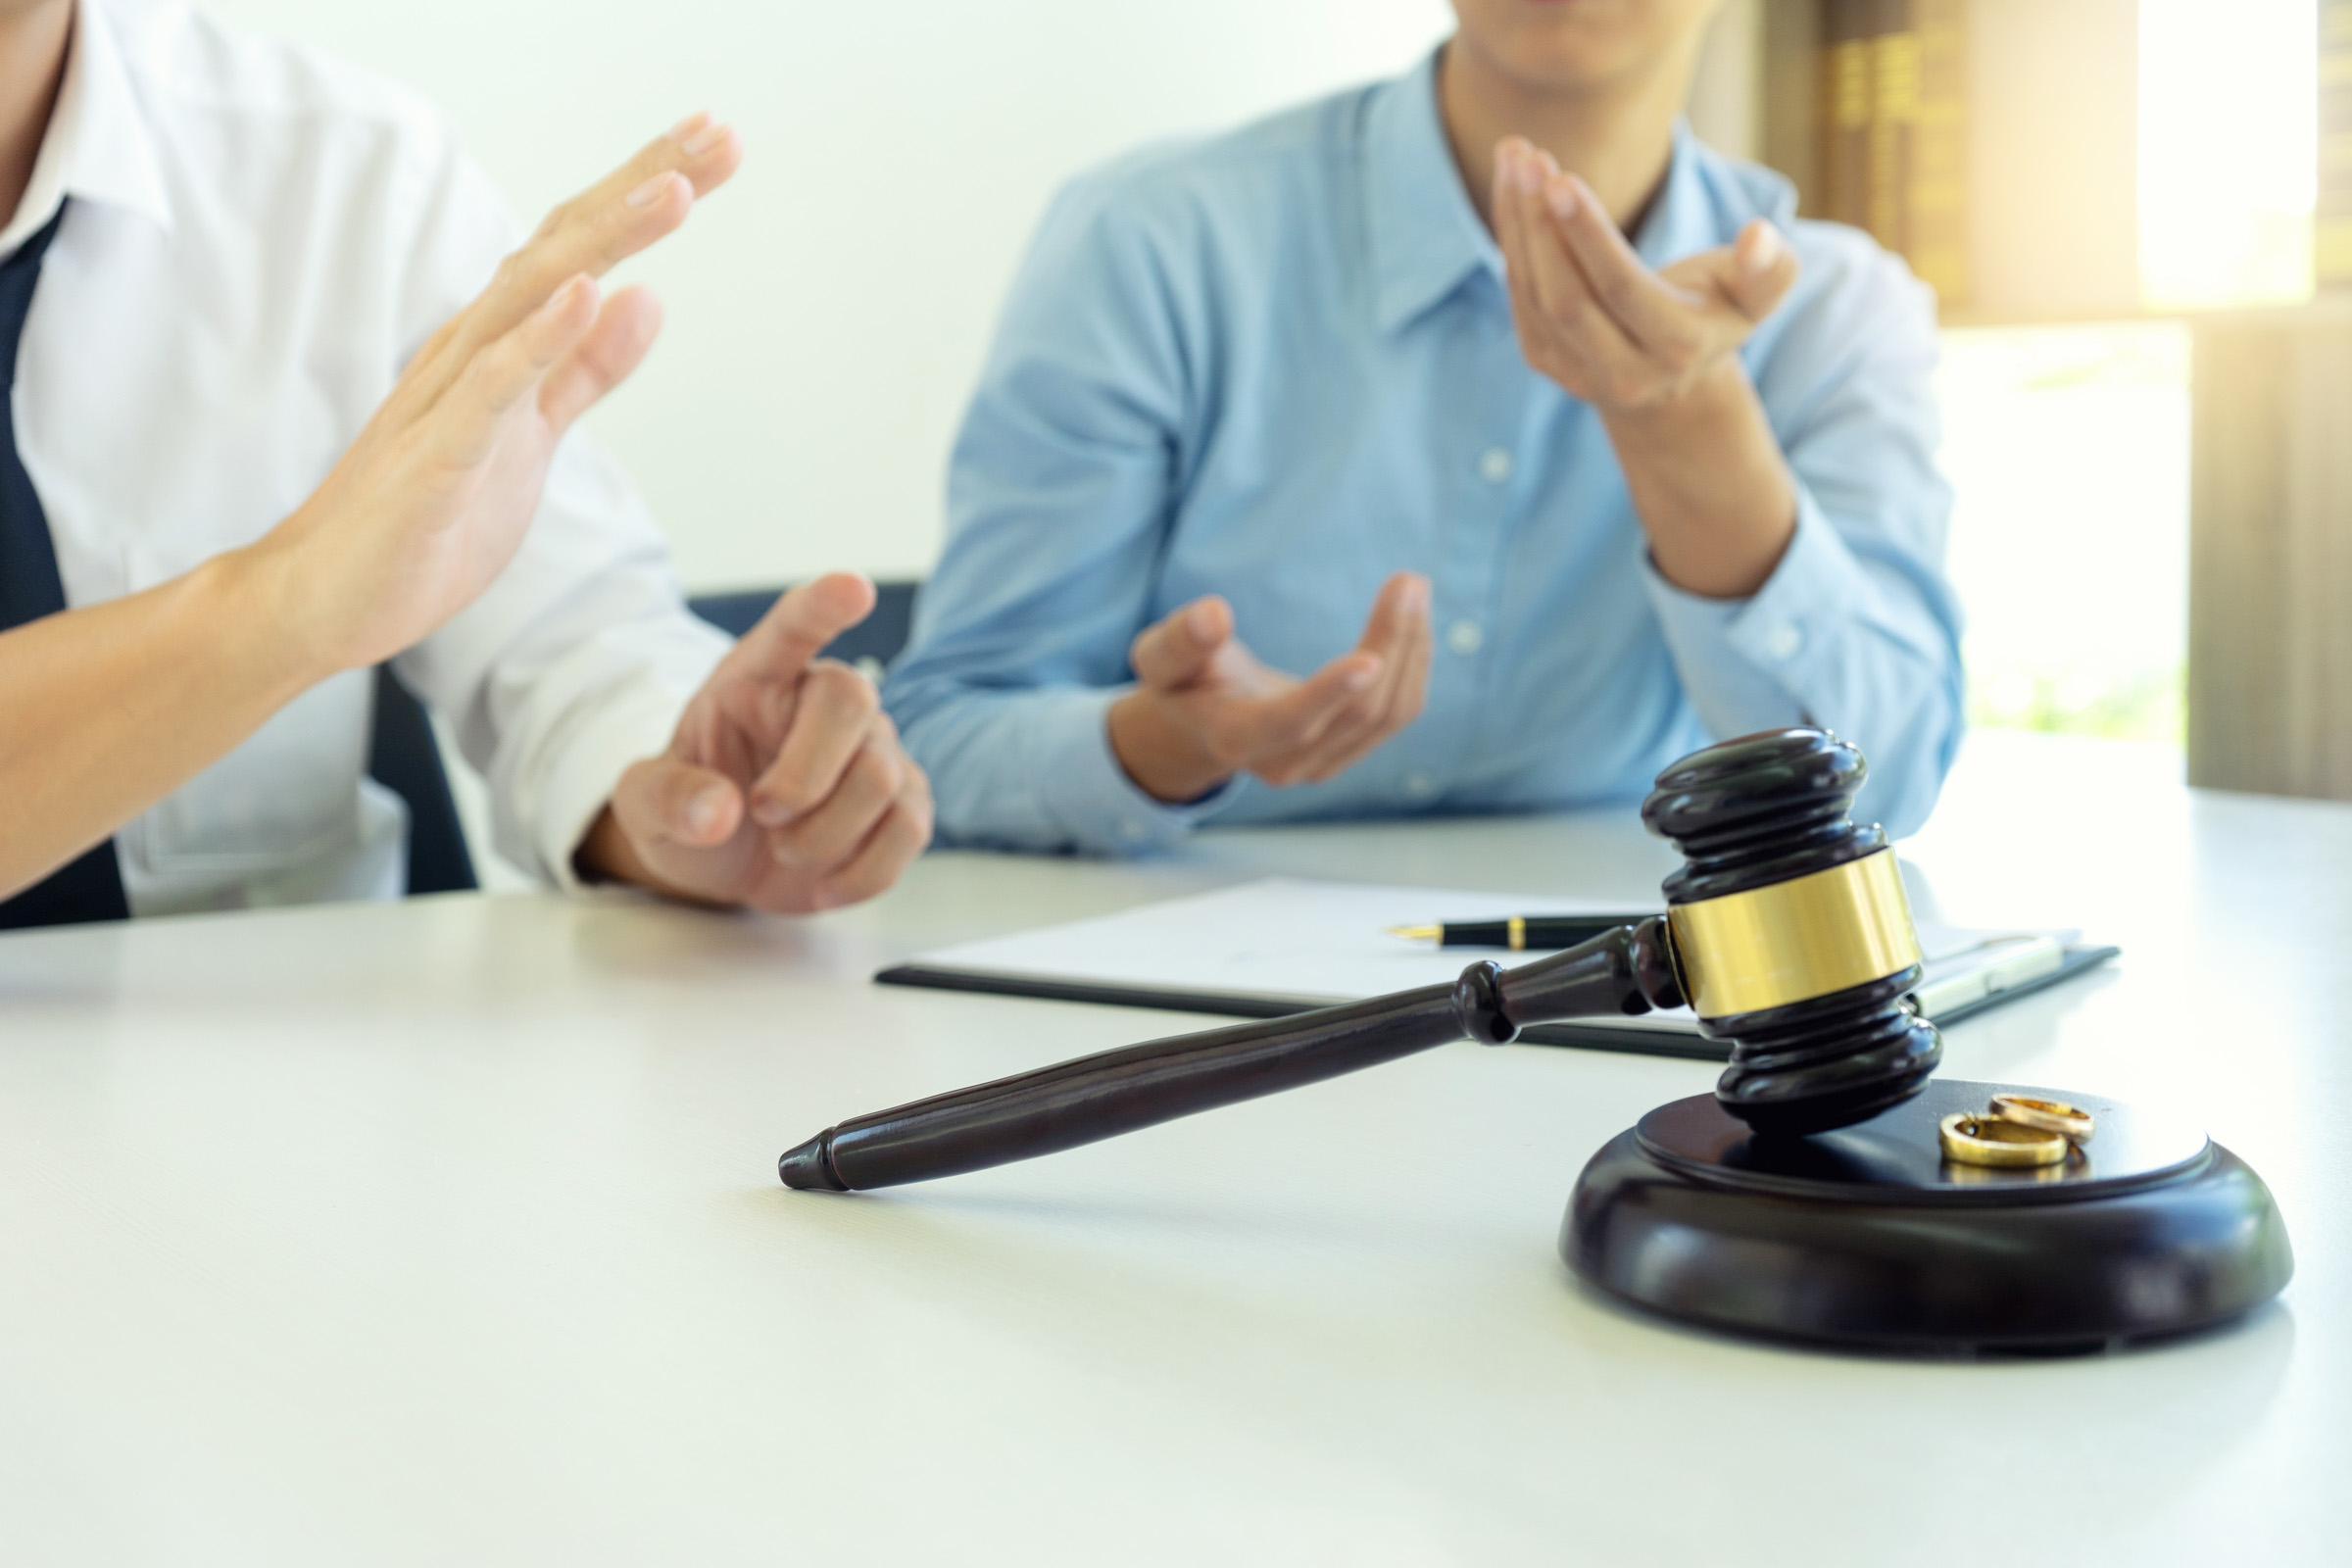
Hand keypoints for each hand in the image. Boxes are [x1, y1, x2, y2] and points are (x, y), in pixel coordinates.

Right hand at [241, 113, 744, 677]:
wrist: (327, 596)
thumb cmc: (428, 516)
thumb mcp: (531, 437)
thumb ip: (583, 370)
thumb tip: (643, 299)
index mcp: (500, 345)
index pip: (583, 251)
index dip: (646, 196)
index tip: (717, 146)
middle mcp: (472, 350)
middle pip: (565, 248)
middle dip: (640, 187)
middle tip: (716, 135)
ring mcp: (449, 399)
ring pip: (530, 298)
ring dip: (602, 241)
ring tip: (673, 191)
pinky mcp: (435, 459)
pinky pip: (490, 390)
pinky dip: (538, 340)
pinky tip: (588, 296)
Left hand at [582, 574, 934, 912]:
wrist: (724, 862)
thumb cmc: (689, 810)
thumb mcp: (645, 806)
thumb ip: (668, 799)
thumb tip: (718, 812)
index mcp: (756, 677)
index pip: (792, 628)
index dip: (823, 606)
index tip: (854, 587)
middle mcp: (822, 702)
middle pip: (852, 705)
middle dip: (806, 779)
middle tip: (764, 816)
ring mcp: (873, 750)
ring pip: (882, 779)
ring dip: (825, 835)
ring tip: (786, 849)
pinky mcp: (903, 803)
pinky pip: (910, 829)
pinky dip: (864, 872)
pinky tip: (825, 885)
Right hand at [1106, 573, 1431, 803]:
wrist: (1203, 725)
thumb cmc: (1183, 681)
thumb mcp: (1162, 656)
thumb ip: (1181, 638)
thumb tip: (1214, 613)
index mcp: (1236, 738)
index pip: (1290, 722)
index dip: (1329, 693)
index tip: (1370, 658)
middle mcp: (1286, 764)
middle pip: (1358, 712)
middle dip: (1390, 644)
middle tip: (1409, 581)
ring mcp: (1322, 765)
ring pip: (1388, 714)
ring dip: (1411, 650)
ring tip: (1413, 589)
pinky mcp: (1348, 754)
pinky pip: (1396, 714)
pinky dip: (1412, 665)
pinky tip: (1413, 622)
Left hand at [1490, 137, 1796, 415]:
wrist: (1672, 380)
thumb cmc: (1718, 311)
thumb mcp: (1757, 295)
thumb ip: (1770, 267)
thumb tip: (1759, 236)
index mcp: (1675, 346)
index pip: (1620, 289)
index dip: (1587, 235)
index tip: (1560, 178)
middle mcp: (1622, 371)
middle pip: (1565, 299)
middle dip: (1540, 226)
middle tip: (1529, 158)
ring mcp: (1575, 372)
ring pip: (1533, 295)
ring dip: (1517, 223)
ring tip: (1514, 156)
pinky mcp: (1545, 360)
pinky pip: (1519, 296)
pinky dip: (1511, 239)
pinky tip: (1511, 188)